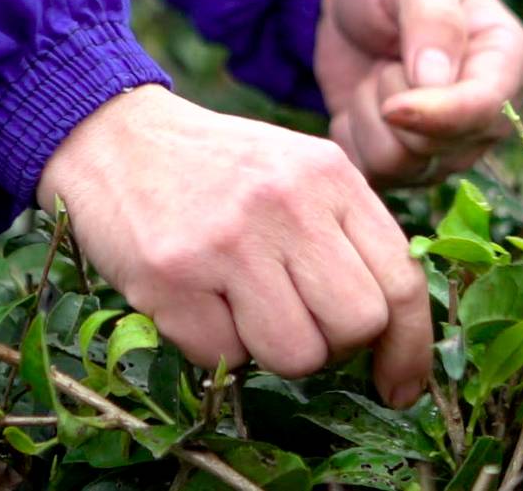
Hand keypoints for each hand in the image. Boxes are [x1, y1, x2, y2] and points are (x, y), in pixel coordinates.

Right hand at [37, 85, 431, 407]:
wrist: (113, 137)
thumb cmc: (215, 169)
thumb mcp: (296, 172)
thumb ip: (345, 233)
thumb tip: (393, 332)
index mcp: (330, 175)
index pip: (402, 279)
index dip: (409, 347)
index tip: (398, 385)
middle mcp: (287, 204)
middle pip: (357, 326)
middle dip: (332, 346)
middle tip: (295, 321)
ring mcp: (228, 241)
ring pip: (296, 355)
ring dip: (271, 351)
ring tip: (240, 307)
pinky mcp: (172, 276)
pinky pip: (223, 358)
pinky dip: (212, 344)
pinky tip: (195, 299)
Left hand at [316, 0, 522, 186]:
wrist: (352, 9)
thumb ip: (431, 20)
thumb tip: (434, 80)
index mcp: (508, 63)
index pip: (484, 109)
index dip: (437, 113)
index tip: (391, 106)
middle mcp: (487, 117)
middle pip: (436, 145)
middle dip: (392, 98)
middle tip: (387, 56)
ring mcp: (448, 148)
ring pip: (399, 165)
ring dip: (368, 116)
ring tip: (376, 75)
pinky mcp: (407, 166)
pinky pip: (371, 174)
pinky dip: (351, 137)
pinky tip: (360, 103)